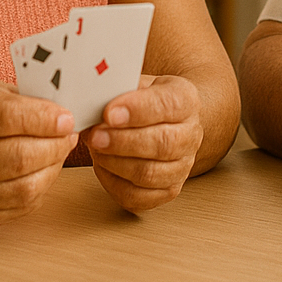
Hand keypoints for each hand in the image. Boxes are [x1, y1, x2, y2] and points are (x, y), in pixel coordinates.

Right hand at [0, 77, 78, 230]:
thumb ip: (14, 98)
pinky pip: (13, 210)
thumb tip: (60, 112)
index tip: (67, 118)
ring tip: (56, 154)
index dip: (45, 120)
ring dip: (51, 171)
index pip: (7, 118)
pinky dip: (35, 192)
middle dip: (55, 147)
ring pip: (21, 189)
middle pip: (18, 158)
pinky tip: (36, 174)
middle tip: (68, 136)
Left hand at [86, 74, 202, 211]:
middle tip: (96, 135)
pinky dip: (114, 183)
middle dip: (123, 141)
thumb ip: (119, 90)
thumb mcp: (138, 84)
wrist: (167, 120)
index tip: (109, 113)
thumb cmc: (147, 102)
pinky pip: (138, 197)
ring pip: (149, 174)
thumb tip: (91, 100)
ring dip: (115, 163)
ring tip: (96, 149)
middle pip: (162, 144)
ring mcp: (182, 166)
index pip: (168, 105)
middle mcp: (190, 135)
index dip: (137, 110)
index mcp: (186, 101)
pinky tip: (103, 166)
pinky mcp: (168, 190)